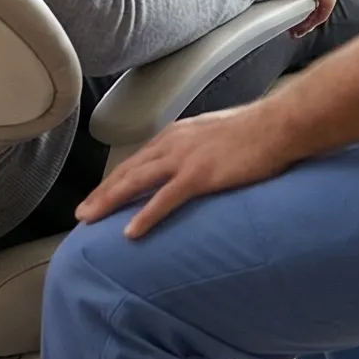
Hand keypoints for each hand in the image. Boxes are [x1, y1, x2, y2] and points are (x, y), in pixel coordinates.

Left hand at [75, 104, 309, 237]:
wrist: (278, 125)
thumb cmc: (256, 131)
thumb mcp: (217, 135)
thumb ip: (200, 149)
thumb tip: (197, 164)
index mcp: (177, 134)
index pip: (137, 160)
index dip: (116, 179)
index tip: (101, 194)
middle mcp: (173, 144)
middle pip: (127, 171)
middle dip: (102, 192)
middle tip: (81, 213)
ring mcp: (184, 160)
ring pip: (135, 182)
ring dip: (109, 202)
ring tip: (89, 220)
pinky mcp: (199, 176)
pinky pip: (164, 200)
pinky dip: (144, 217)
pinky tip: (130, 233)